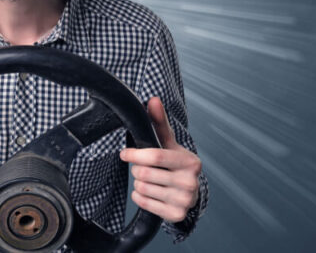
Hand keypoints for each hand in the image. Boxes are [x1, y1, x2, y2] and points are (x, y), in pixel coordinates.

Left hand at [119, 96, 200, 222]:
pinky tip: (148, 192)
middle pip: (145, 174)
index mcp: (190, 162)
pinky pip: (144, 203)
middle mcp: (190, 182)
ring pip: (142, 188)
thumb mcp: (170, 144)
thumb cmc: (176, 163)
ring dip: (138, 183)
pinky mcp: (176, 215)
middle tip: (144, 168)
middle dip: (137, 169)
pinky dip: (139, 196)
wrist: (191, 192)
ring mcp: (184, 200)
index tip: (124, 154)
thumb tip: (153, 100)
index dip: (135, 154)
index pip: (155, 156)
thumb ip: (160, 123)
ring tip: (149, 180)